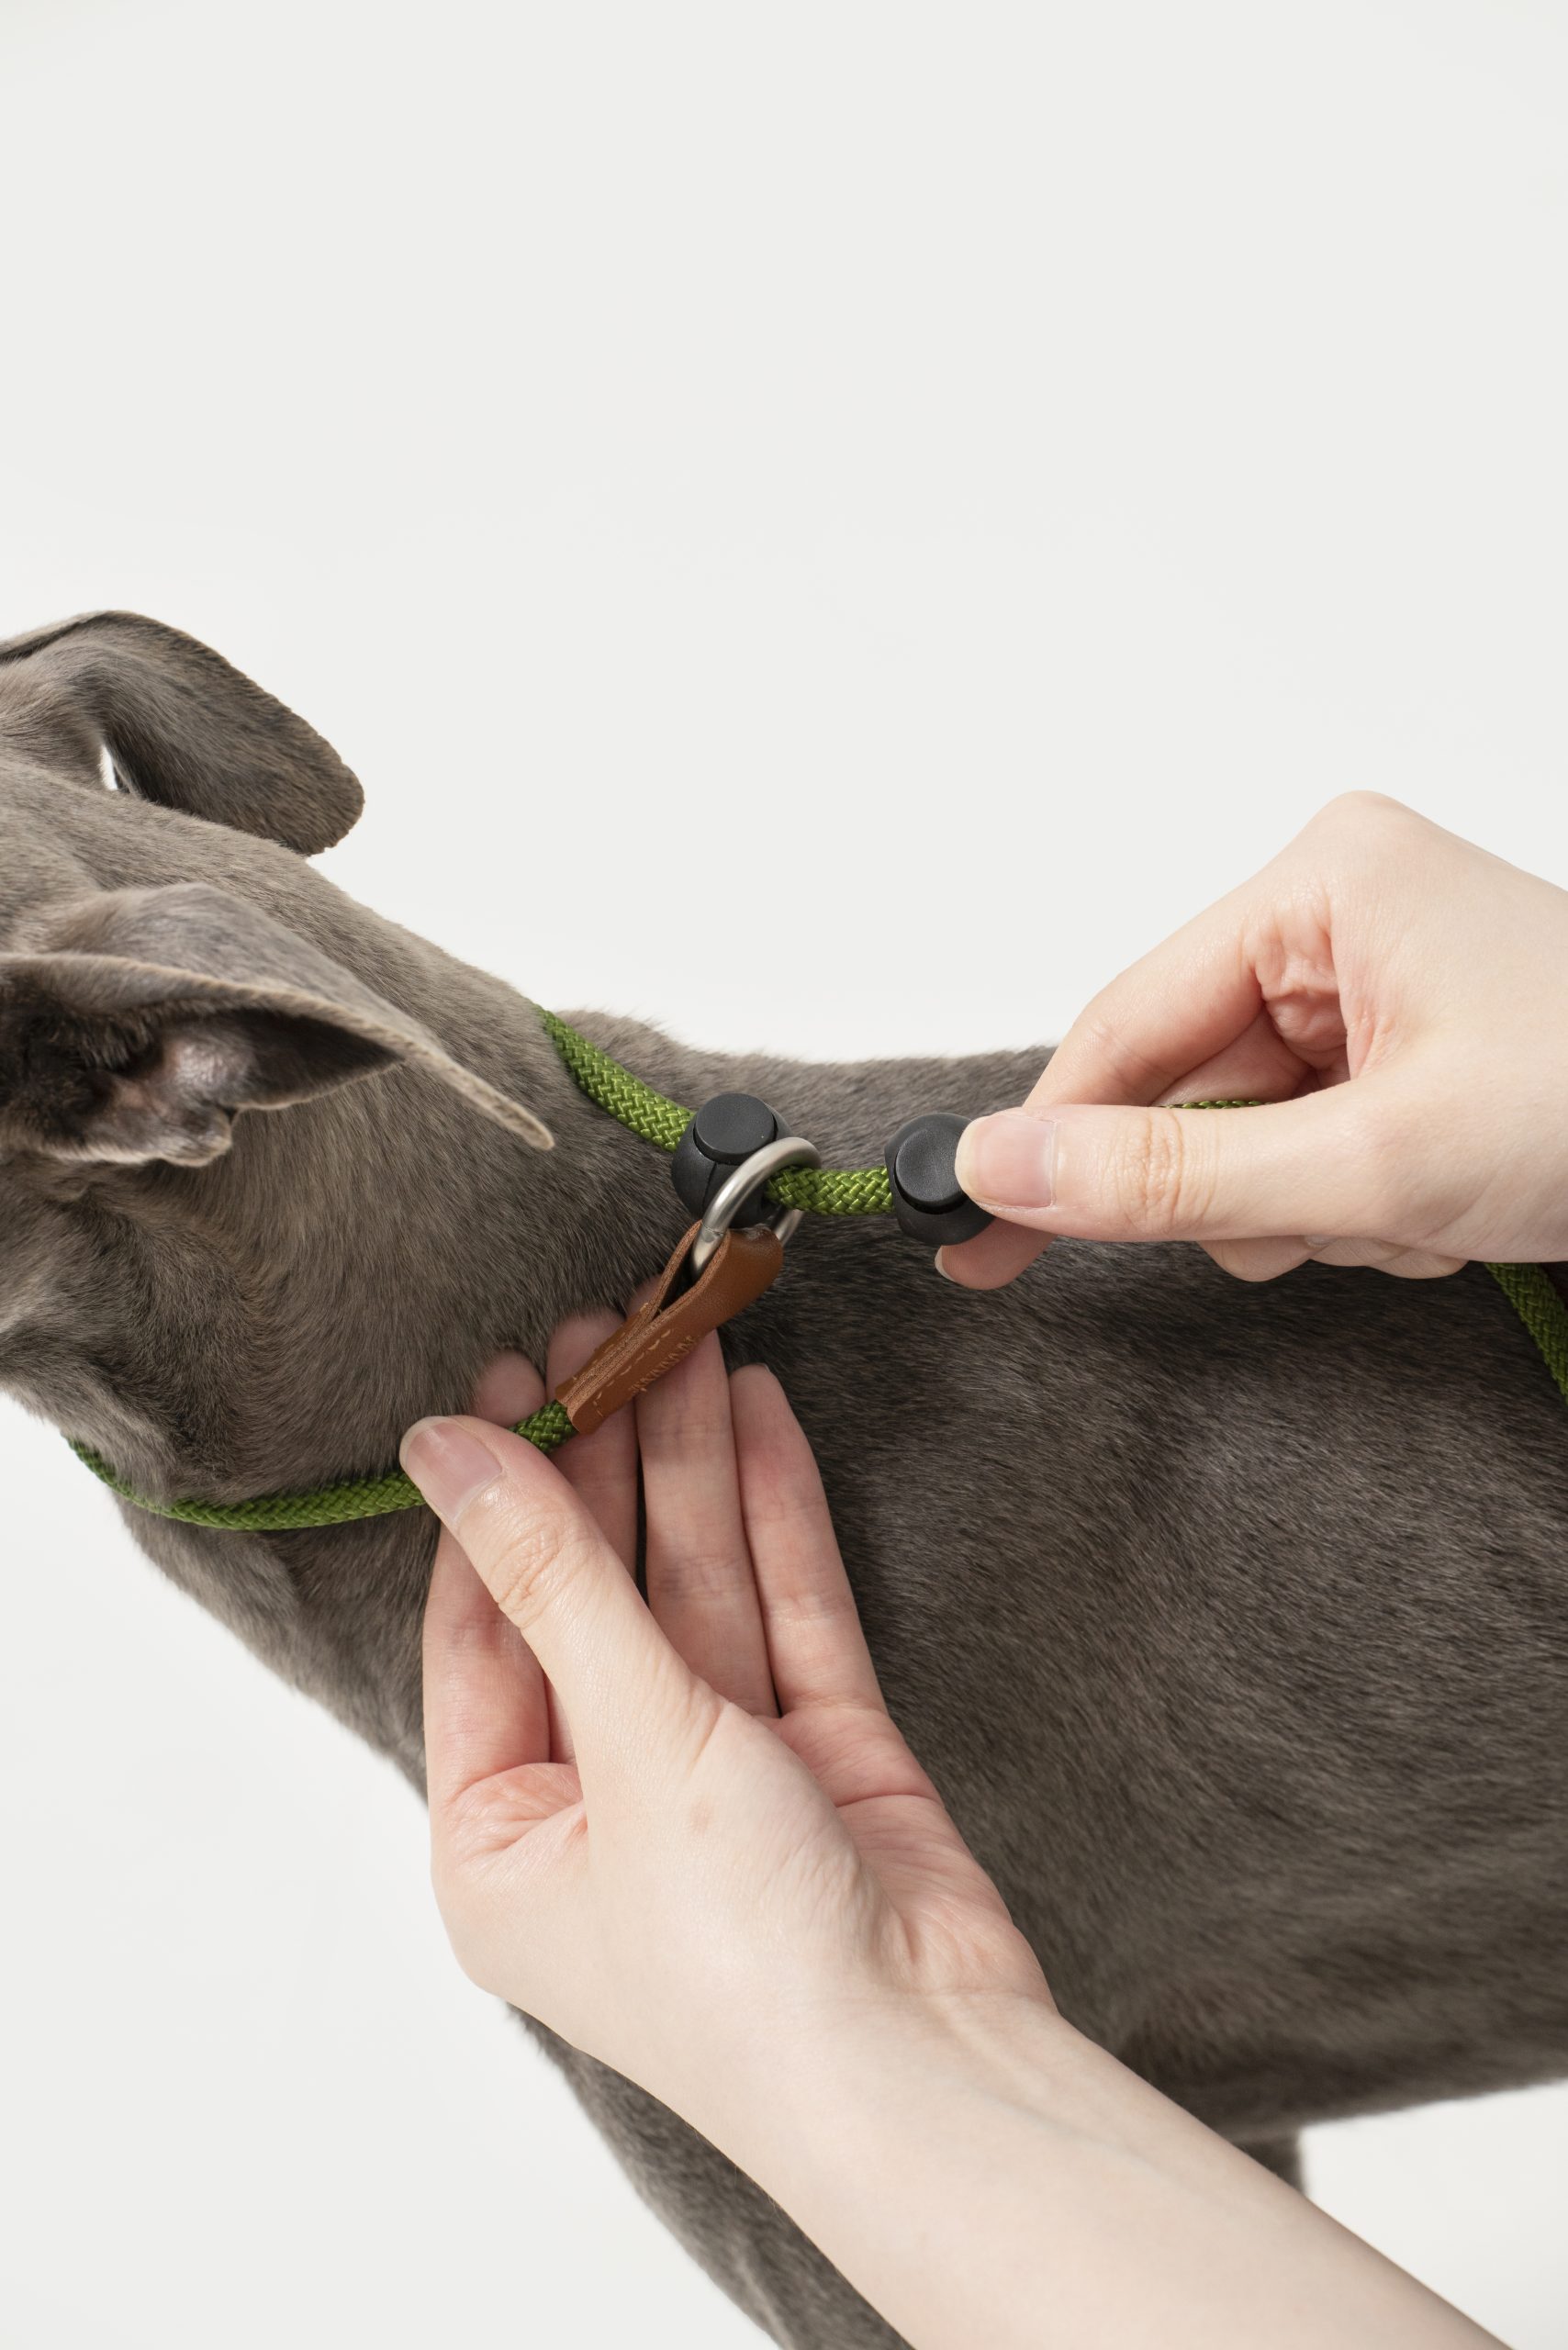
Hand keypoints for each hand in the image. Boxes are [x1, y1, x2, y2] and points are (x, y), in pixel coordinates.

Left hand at [406, 1320, 1048, 2153]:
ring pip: (695, 1588)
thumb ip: (551, 1574)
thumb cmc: (743, 1962)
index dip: (499, 1497)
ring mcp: (719, 1779)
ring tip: (684, 1334)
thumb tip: (446, 1445)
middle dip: (604, 1461)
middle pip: (596, 1594)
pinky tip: (758, 1415)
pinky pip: (787, 1613)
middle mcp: (603, 1805)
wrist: (928, 2069)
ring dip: (692, 1466)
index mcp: (505, 1841)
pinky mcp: (821, 1758)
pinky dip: (777, 1516)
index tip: (510, 1378)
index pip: (483, 1629)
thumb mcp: (626, 1739)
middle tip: (605, 1328)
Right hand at [942, 793, 1567, 1286]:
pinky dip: (1361, 1206)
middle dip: (1249, 1189)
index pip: (1126, 1024)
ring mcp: (1376, 981)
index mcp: (1321, 883)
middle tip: (1323, 1224)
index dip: (1052, 1142)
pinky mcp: (1407, 1044)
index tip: (974, 1234)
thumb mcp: (1374, 1161)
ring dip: (1314, 1210)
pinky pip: (1314, 1147)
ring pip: (1248, 1136)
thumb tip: (998, 1172)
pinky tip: (1449, 1209)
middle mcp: (1339, 914)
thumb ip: (1172, 1178)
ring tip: (1420, 1212)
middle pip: (1187, 1088)